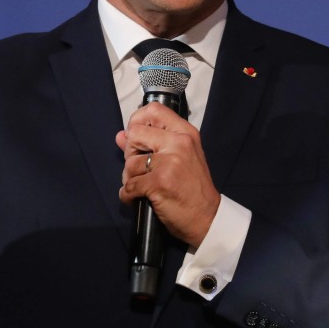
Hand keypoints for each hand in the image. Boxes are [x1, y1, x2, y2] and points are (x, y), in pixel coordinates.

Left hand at [116, 102, 220, 248]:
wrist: (207, 218)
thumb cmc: (193, 188)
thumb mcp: (179, 158)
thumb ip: (150, 143)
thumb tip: (120, 135)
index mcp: (185, 133)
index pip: (153, 110)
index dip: (137, 121)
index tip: (136, 137)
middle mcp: (179, 143)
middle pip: (135, 133)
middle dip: (129, 153)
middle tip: (139, 167)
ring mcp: (170, 162)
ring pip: (130, 162)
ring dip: (129, 178)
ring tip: (140, 186)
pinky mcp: (160, 182)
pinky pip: (129, 185)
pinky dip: (127, 195)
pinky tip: (135, 198)